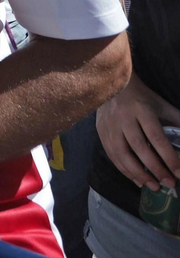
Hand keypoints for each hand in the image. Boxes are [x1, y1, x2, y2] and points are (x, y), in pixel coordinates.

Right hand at [96, 73, 179, 189]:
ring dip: (138, 173)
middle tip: (168, 184)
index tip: (179, 173)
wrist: (112, 85)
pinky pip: (112, 155)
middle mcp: (124, 119)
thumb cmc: (142, 96)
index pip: (156, 137)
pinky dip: (124, 169)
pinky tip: (136, 180)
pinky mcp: (101, 132)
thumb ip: (177, 120)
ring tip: (153, 186)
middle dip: (155, 169)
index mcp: (142, 110)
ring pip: (123, 154)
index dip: (168, 157)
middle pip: (139, 148)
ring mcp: (110, 126)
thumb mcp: (161, 104)